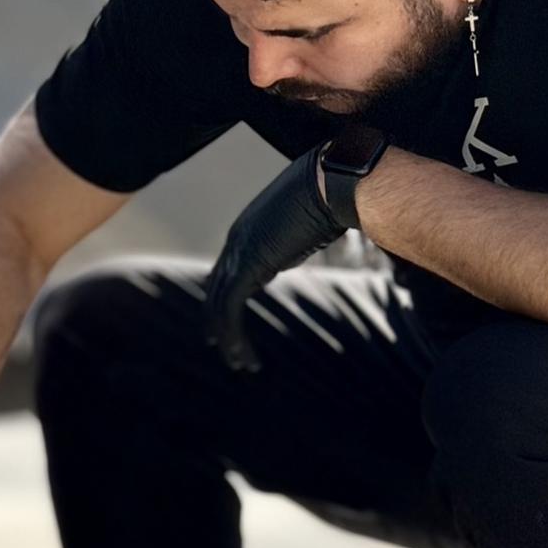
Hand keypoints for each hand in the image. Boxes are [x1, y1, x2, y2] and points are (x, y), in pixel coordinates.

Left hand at [204, 148, 342, 371]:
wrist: (332, 183)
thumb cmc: (330, 198)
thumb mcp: (307, 226)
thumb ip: (294, 243)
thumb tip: (300, 249)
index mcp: (247, 231)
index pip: (225, 271)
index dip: (223, 300)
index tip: (229, 324)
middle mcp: (236, 241)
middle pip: (215, 289)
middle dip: (218, 322)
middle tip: (226, 350)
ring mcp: (238, 251)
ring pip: (219, 304)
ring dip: (228, 338)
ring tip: (241, 364)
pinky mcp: (247, 265)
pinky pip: (229, 309)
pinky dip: (232, 335)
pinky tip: (243, 356)